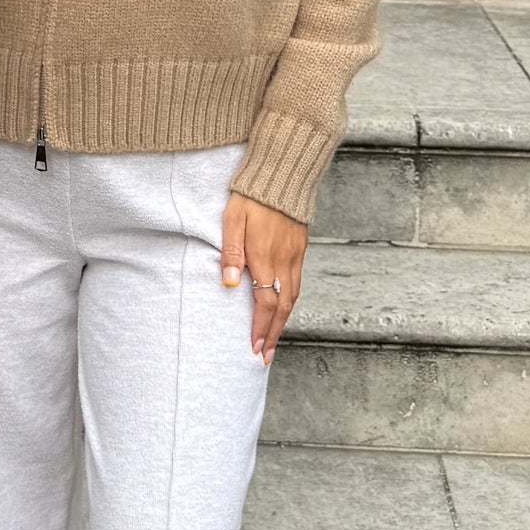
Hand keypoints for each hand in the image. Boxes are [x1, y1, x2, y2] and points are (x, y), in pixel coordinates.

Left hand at [220, 192, 307, 366]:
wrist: (284, 172)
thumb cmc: (252, 195)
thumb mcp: (233, 220)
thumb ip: (230, 252)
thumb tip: (230, 284)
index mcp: (265, 257)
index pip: (265, 303)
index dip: (259, 328)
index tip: (253, 348)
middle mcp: (284, 260)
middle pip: (282, 307)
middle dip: (272, 334)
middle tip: (264, 356)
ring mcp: (294, 255)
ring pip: (292, 297)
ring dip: (282, 322)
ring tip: (273, 339)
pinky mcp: (299, 247)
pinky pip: (297, 283)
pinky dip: (290, 302)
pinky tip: (283, 308)